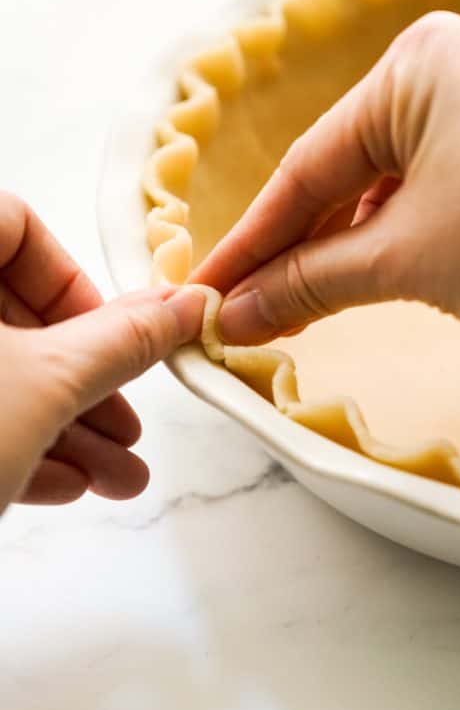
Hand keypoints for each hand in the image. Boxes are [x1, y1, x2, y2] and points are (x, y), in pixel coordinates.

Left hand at [0, 192, 204, 512]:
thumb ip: (126, 339)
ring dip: (66, 428)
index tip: (112, 336)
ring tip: (118, 476)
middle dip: (88, 380)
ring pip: (2, 374)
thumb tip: (190, 306)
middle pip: (17, 314)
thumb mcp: (50, 382)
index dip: (73, 279)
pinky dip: (17, 446)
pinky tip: (66, 484)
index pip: (18, 225)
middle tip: (130, 423)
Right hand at [194, 12, 459, 360]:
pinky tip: (381, 273)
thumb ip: (310, 282)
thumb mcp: (407, 260)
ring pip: (400, 179)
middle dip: (302, 245)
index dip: (253, 242)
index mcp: (419, 62)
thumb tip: (235, 312)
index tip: (209, 294)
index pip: (310, 167)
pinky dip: (410, 232)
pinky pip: (449, 183)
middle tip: (251, 308)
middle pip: (352, 168)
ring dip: (354, 244)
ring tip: (307, 303)